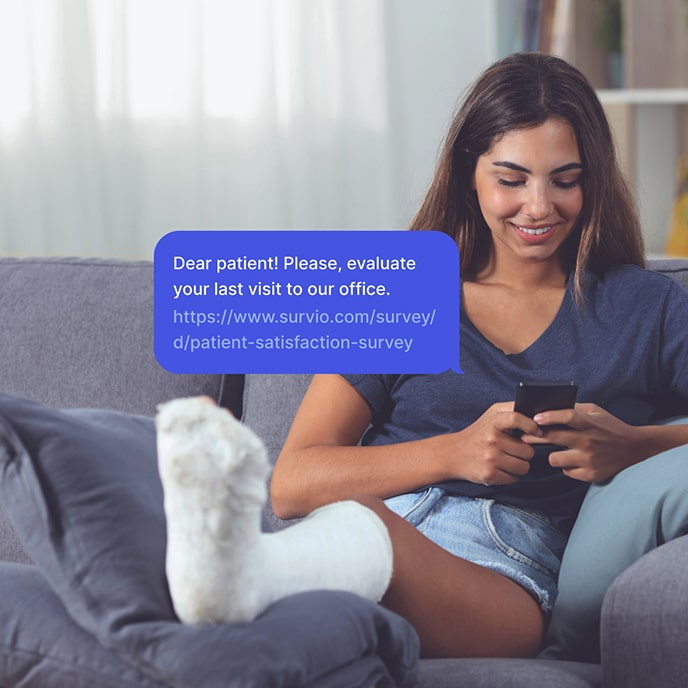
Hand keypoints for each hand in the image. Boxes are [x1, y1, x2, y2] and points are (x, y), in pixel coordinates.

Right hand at [451, 402, 540, 485]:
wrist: (453, 454)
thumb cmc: (478, 433)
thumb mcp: (491, 415)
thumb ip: (512, 409)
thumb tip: (537, 414)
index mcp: (493, 423)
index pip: (515, 418)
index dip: (530, 425)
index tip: (536, 432)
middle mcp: (492, 440)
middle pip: (528, 451)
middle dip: (524, 452)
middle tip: (513, 449)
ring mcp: (490, 459)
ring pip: (524, 467)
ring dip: (519, 465)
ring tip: (507, 459)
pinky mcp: (489, 475)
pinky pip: (514, 478)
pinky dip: (510, 475)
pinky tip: (500, 468)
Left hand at [521, 403, 641, 482]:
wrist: (635, 449)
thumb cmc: (609, 427)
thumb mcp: (595, 412)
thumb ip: (574, 409)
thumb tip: (548, 407)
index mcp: (589, 423)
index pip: (567, 416)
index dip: (549, 416)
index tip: (535, 418)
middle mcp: (588, 441)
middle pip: (553, 438)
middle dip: (534, 436)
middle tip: (524, 436)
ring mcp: (589, 459)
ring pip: (554, 459)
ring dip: (552, 455)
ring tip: (559, 451)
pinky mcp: (591, 475)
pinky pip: (565, 471)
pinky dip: (567, 466)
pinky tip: (574, 461)